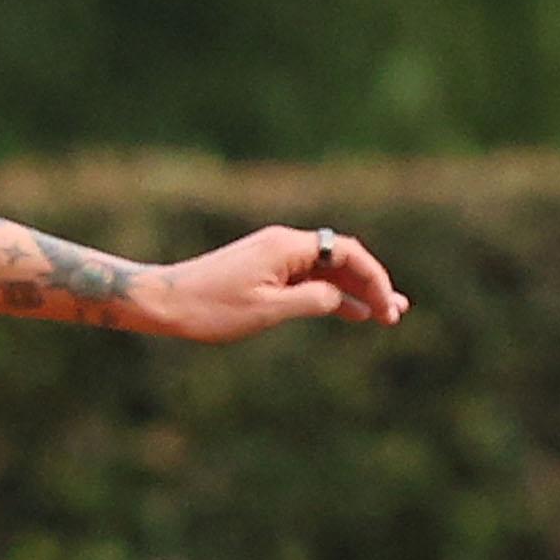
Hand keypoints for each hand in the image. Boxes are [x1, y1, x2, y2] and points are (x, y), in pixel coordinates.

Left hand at [140, 225, 407, 343]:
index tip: (388, 308)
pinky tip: (350, 312)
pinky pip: (307, 277)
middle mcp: (282, 244)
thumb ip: (312, 300)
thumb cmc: (211, 308)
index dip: (375, 279)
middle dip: (371, 284)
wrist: (163, 302)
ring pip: (326, 269)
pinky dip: (330, 293)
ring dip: (354, 290)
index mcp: (285, 247)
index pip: (348, 253)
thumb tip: (342, 296)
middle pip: (340, 258)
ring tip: (383, 315)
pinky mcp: (262, 269)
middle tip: (395, 314)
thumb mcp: (268, 310)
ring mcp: (272, 256)